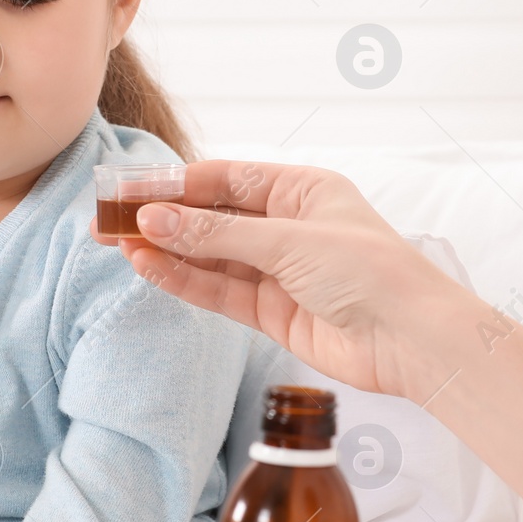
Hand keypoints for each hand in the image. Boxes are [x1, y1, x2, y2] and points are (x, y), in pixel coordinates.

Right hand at [90, 160, 464, 401]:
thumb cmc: (370, 273)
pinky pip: (218, 291)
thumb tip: (155, 219)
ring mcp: (279, 272)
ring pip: (209, 257)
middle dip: (162, 218)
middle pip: (211, 218)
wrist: (412, 341)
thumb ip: (217, 235)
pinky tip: (149, 269)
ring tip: (119, 244)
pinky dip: (183, 280)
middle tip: (109, 220)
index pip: (226, 180)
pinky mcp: (273, 313)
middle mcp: (288, 228)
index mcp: (303, 191)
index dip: (176, 184)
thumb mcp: (288, 243)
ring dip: (166, 251)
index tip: (129, 189)